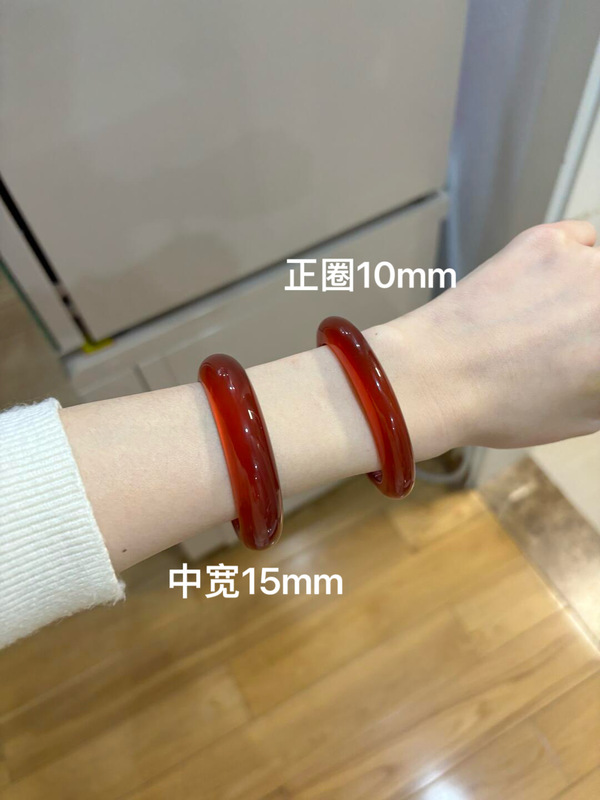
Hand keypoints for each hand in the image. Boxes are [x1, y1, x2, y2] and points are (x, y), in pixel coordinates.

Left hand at [377, 220, 599, 453]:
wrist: (434, 376)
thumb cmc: (504, 406)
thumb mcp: (588, 414)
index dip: (597, 340)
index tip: (590, 342)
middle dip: (593, 317)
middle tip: (573, 331)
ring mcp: (587, 262)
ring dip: (593, 286)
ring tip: (553, 317)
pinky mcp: (548, 239)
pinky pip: (582, 241)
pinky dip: (572, 260)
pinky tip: (538, 288)